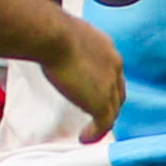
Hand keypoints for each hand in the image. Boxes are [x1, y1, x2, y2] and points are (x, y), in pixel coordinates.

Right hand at [42, 20, 124, 141]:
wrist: (53, 35)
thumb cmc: (48, 28)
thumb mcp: (63, 32)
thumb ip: (64, 42)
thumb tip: (49, 38)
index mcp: (105, 47)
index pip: (111, 70)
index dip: (105, 83)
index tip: (94, 90)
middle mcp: (113, 65)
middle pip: (117, 91)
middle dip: (109, 103)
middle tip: (97, 113)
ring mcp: (110, 85)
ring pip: (113, 109)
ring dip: (103, 120)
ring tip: (92, 129)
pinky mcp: (102, 102)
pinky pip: (104, 124)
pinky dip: (96, 133)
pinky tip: (85, 138)